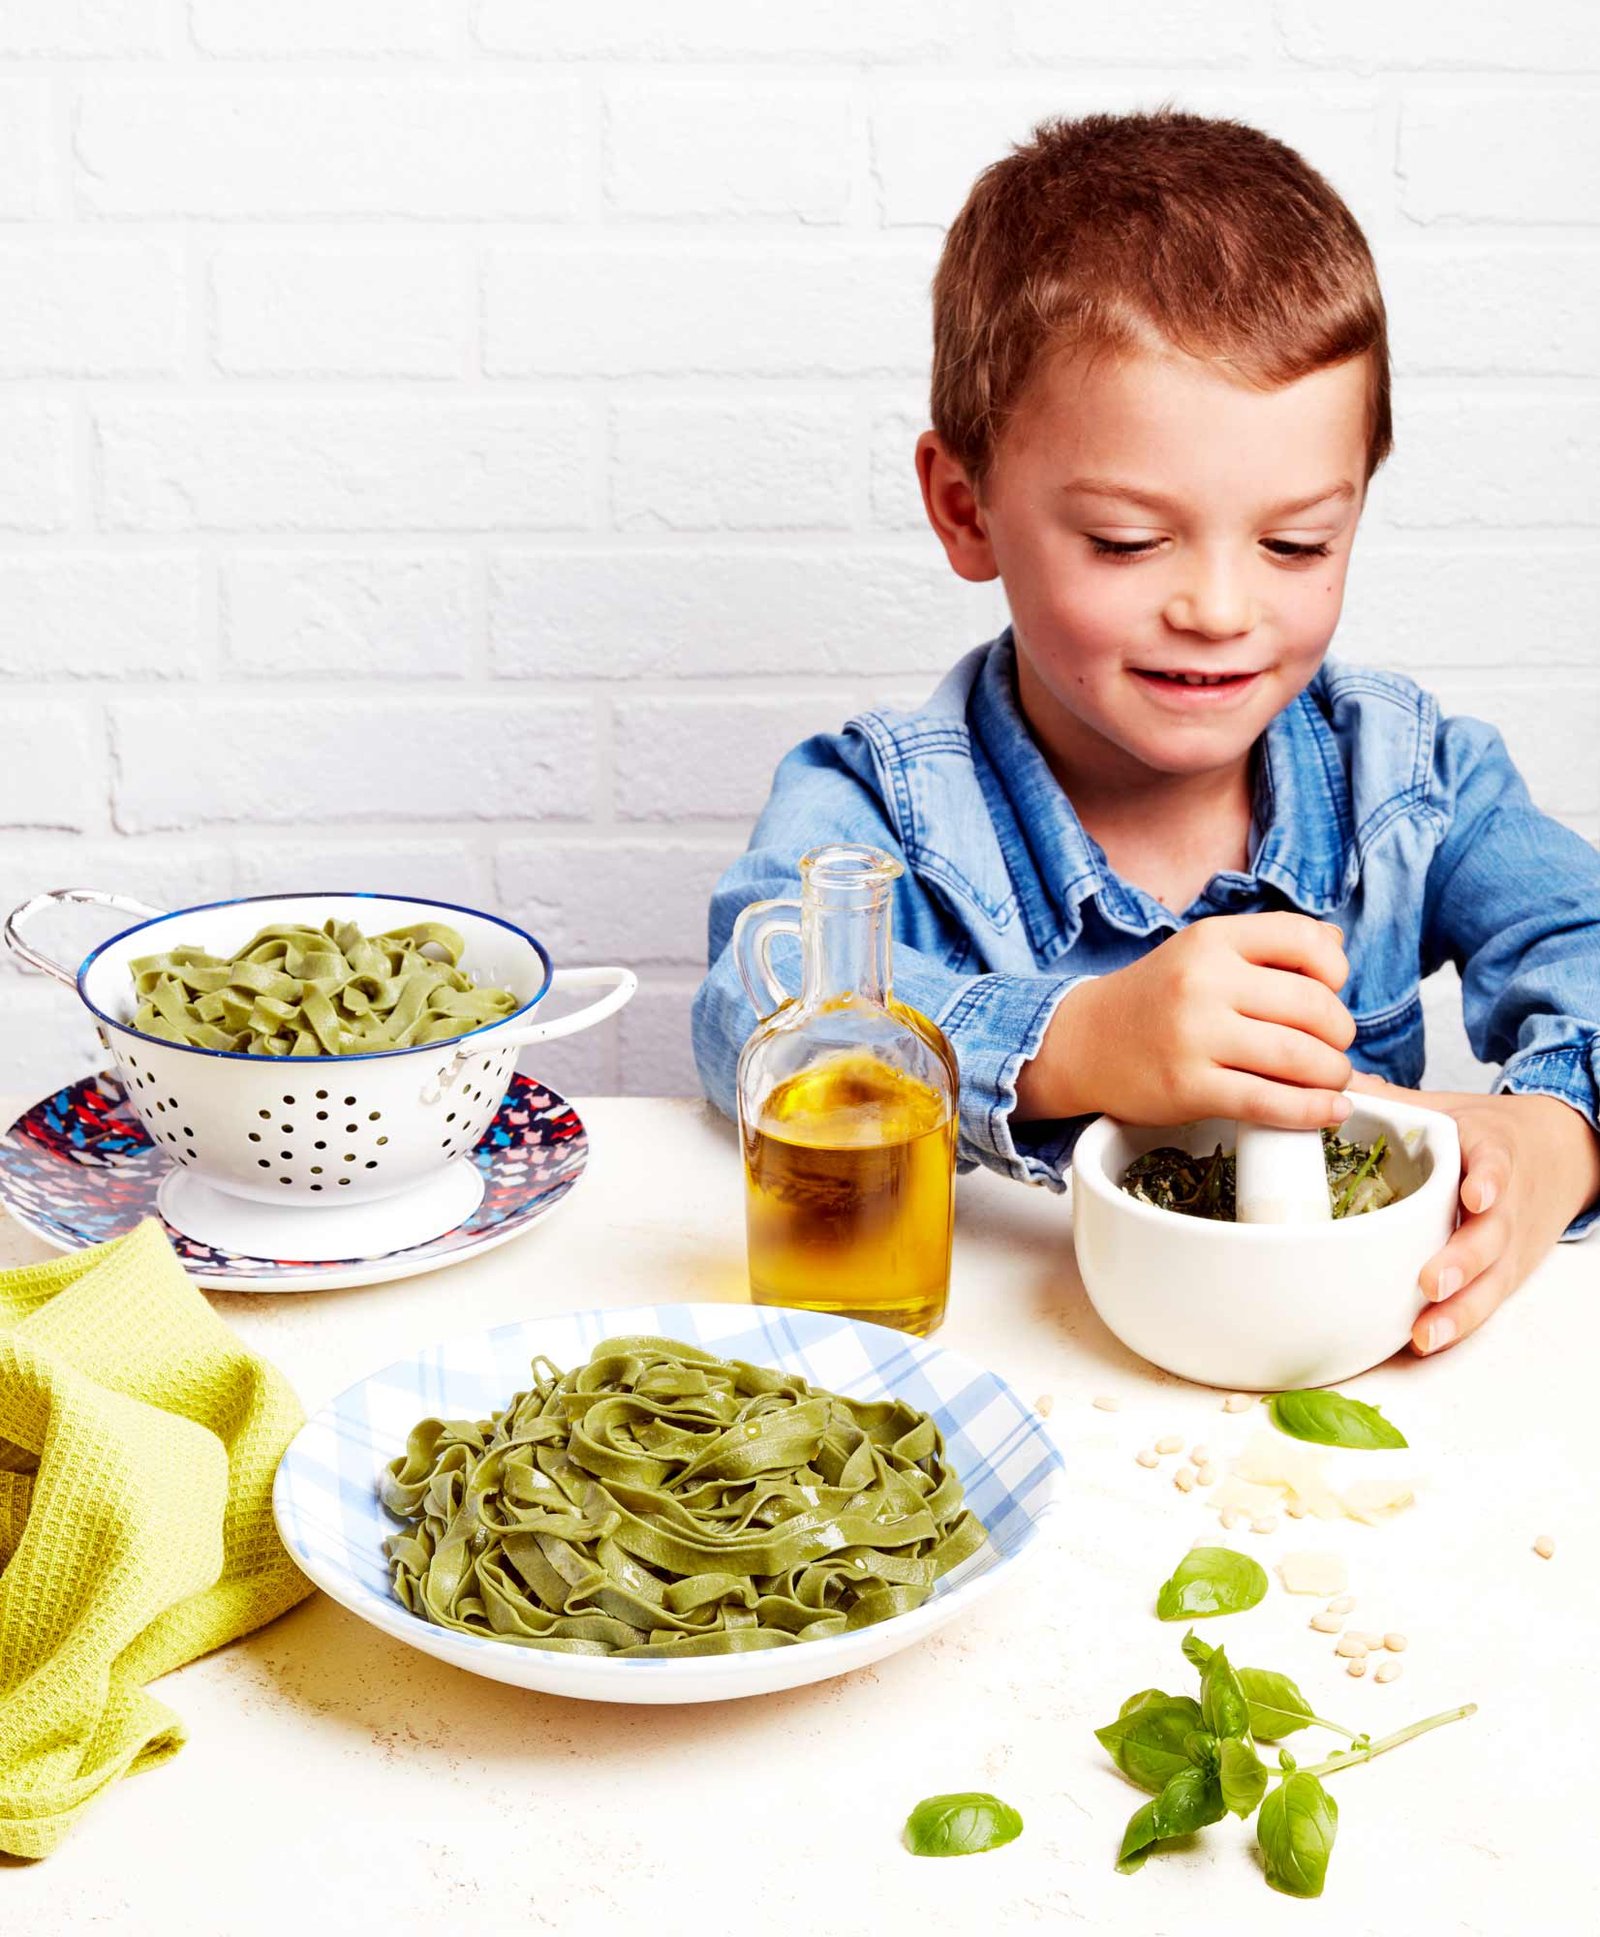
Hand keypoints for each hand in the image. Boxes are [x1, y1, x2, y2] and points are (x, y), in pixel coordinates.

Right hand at [1018, 913, 1354, 1128]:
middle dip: (1340, 1034)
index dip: (1336, 970)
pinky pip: (1268, 1102)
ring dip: (1333, 1074)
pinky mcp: (1187, 1086)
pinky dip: (1311, 1112)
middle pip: (1312, 1005)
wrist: (1084, 1042)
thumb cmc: (1157, 999)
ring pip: (1299, 1056)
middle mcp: (1203, 981)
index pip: (1305, 939)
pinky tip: (1329, 1112)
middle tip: (1334, 1048)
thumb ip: (1268, 947)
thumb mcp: (1203, 953)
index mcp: (1212, 939)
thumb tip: (1339, 952)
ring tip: (1331, 1079)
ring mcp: (1194, 1035)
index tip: (1332, 991)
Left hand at [1347, 1072, 1599, 1354]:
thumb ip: (1393, 1100)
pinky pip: (1486, 1303)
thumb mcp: (1449, 1108)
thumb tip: (1329, 1080)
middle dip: (1464, 1260)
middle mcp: (1507, 1205)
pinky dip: (1459, 1323)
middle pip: (1492, 1236)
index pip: (1497, 1164)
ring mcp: (1510, 1245)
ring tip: (1424, 1333)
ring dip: (1459, 1311)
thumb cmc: (1487, 1133)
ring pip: (1492, 1282)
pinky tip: (1424, 1341)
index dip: (1489, 1182)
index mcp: (1493, 1153)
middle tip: (1432, 1281)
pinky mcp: (1506, 1274)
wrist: (1560, 1153)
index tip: (1476, 1196)